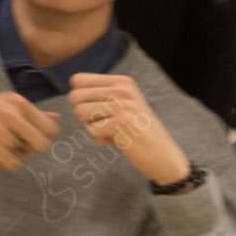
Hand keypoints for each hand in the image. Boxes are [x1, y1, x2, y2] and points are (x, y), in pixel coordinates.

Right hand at [0, 92, 56, 171]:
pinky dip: (3, 163)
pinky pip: (12, 164)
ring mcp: (1, 130)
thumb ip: (29, 113)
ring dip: (13, 155)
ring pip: (25, 156)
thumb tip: (57, 119)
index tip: (27, 138)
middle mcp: (12, 113)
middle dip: (30, 149)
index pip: (50, 127)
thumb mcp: (2, 104)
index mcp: (17, 101)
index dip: (41, 136)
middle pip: (42, 144)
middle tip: (14, 145)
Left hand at [67, 72, 190, 184]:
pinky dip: (101, 139)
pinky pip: (92, 130)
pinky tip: (119, 140)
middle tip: (106, 122)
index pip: (78, 79)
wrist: (164, 155)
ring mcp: (123, 105)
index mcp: (122, 81)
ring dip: (92, 127)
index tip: (100, 110)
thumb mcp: (123, 104)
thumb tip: (72, 93)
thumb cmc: (137, 131)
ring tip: (113, 130)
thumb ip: (100, 95)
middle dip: (84, 115)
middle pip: (75, 97)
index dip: (81, 99)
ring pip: (81, 113)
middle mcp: (122, 89)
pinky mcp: (121, 122)